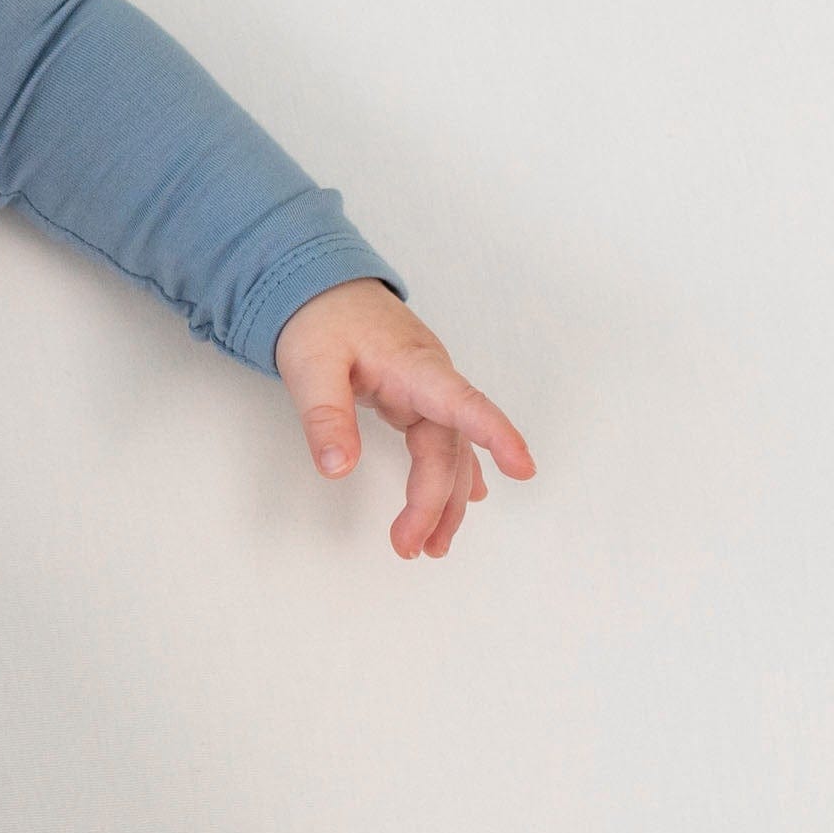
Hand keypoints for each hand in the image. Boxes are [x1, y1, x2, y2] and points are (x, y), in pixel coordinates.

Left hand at [272, 278, 533, 560]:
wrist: (318, 285)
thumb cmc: (318, 319)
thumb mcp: (309, 365)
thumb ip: (325, 416)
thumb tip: (338, 469)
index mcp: (415, 367)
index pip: (463, 404)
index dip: (495, 435)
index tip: (524, 468)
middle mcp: (431, 381)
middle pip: (448, 448)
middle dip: (437, 501)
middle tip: (412, 547)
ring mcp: (427, 390)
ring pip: (449, 452)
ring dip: (445, 499)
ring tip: (431, 545)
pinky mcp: (416, 397)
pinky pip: (443, 442)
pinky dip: (451, 474)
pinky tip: (469, 498)